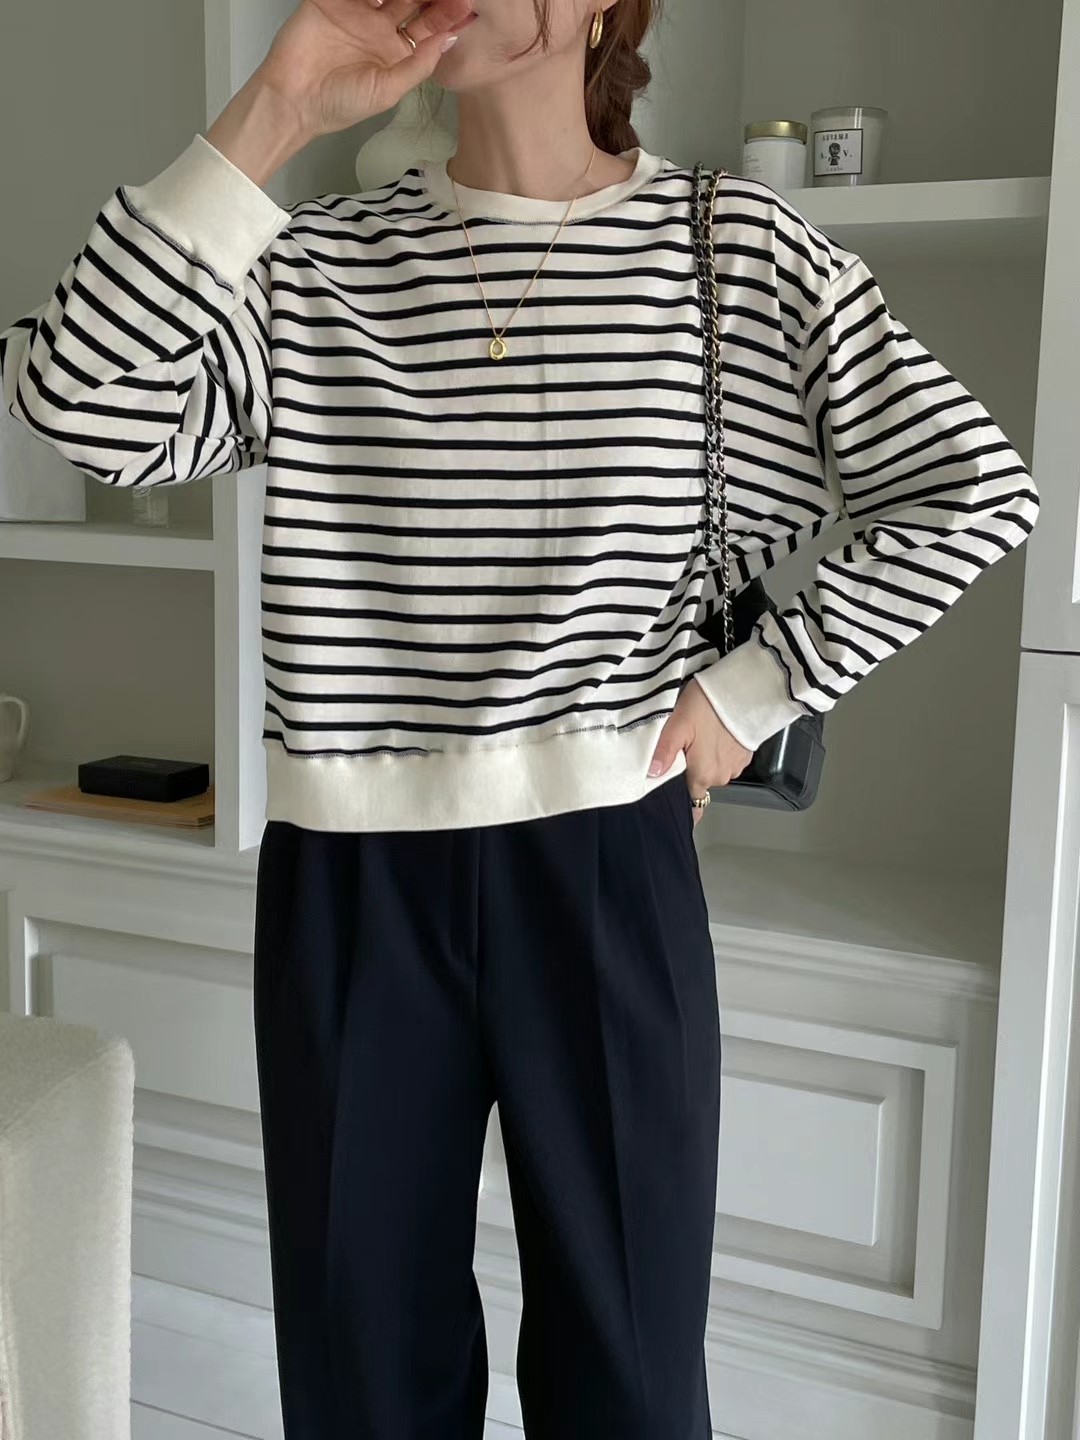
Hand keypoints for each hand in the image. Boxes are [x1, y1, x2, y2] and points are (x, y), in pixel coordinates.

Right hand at [260, 0, 477, 140]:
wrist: (295, 101)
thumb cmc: (340, 104)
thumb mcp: (388, 90)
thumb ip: (419, 65)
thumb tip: (449, 40)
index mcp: (396, 52)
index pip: (428, 27)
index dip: (447, 15)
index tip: (466, 6)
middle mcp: (379, 28)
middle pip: (413, 0)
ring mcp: (357, 11)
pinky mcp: (331, 0)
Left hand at [647, 677, 753, 827]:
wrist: (742, 691)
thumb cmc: (708, 706)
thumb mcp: (677, 725)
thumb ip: (664, 753)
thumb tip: (652, 774)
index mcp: (703, 775)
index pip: (690, 799)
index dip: (681, 795)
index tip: (677, 788)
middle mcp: (721, 776)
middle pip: (699, 781)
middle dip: (690, 768)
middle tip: (684, 746)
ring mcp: (736, 766)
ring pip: (714, 771)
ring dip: (706, 759)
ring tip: (701, 736)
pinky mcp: (746, 755)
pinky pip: (727, 760)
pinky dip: (721, 751)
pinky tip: (716, 734)